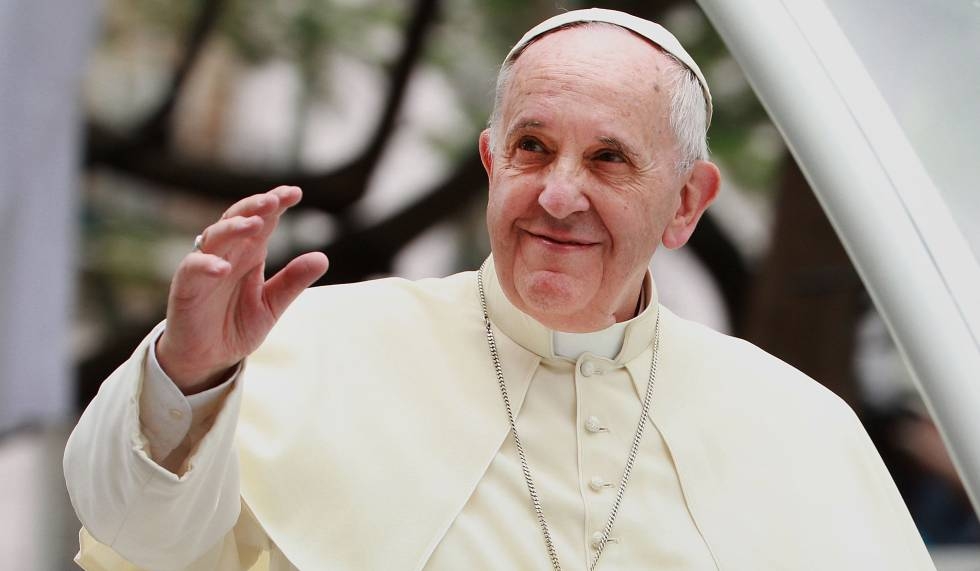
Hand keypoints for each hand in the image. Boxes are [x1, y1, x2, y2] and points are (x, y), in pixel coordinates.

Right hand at [156, 186, 328, 393]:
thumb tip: (323, 258)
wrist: (208, 358)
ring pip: (214, 237)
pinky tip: (223, 267)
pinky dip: (206, 265)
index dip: (276, 203)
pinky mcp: (186, 288)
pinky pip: (192, 269)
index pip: (263, 220)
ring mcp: (204, 268)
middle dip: (255, 207)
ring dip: (233, 228)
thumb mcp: (272, 305)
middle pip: (237, 219)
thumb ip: (293, 281)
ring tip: (254, 224)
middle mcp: (227, 254)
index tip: (295, 193)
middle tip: (274, 200)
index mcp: (250, 254)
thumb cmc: (236, 325)